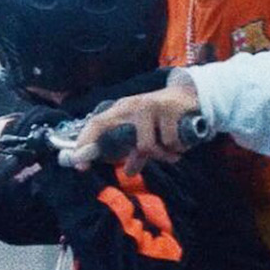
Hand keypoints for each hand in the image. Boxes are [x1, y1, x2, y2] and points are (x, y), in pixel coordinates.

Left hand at [73, 84, 200, 174]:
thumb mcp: (146, 134)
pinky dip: (177, 148)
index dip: (85, 143)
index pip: (96, 123)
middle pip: (120, 134)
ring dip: (162, 155)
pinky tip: (182, 142)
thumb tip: (129, 173)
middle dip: (120, 154)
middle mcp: (131, 106)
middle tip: (129, 171)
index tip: (79, 165)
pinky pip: (169, 142)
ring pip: (146, 146)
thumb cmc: (162, 118)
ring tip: (173, 153)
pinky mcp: (167, 108)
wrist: (189, 96)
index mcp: (121, 110)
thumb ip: (136, 153)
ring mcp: (149, 105)